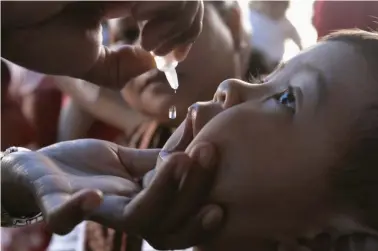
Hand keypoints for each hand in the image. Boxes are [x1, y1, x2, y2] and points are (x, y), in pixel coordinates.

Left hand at [1, 139, 222, 248]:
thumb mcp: (135, 159)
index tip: (226, 200)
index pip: (182, 219)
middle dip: (193, 190)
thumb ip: (165, 157)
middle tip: (208, 152)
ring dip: (161, 192)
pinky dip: (77, 211)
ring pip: (135, 219)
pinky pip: (63, 217)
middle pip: (168, 222)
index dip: (204, 217)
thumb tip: (203, 129)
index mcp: (147, 207)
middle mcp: (126, 217)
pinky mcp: (56, 203)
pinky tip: (95, 195)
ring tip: (179, 159)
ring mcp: (94, 212)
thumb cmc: (95, 167)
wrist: (44, 168)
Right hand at [2, 1, 202, 88]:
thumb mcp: (87, 61)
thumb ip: (121, 65)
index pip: (174, 7)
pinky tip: (140, 24)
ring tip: (152, 42)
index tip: (176, 56)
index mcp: (121, 1)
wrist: (4, 23)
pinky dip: (164, 8)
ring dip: (179, 19)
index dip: (186, 29)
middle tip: (170, 53)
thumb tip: (153, 64)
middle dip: (189, 25)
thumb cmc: (38, 39)